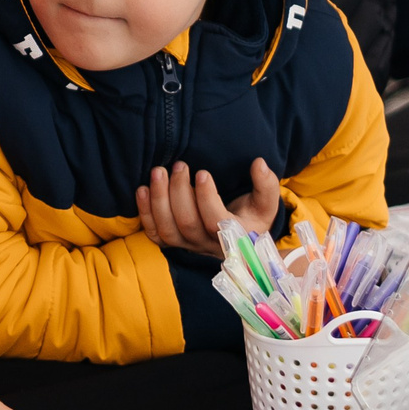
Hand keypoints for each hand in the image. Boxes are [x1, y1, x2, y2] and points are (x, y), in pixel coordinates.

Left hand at [136, 159, 280, 254]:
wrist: (238, 238)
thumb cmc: (252, 216)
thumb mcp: (266, 204)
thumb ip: (266, 185)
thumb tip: (258, 163)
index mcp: (234, 236)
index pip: (216, 222)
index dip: (206, 198)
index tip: (202, 173)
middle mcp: (207, 245)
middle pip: (187, 224)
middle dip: (179, 192)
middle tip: (178, 165)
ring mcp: (188, 246)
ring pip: (168, 230)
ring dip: (158, 200)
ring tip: (158, 172)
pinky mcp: (173, 243)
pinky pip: (154, 234)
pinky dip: (144, 213)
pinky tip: (142, 190)